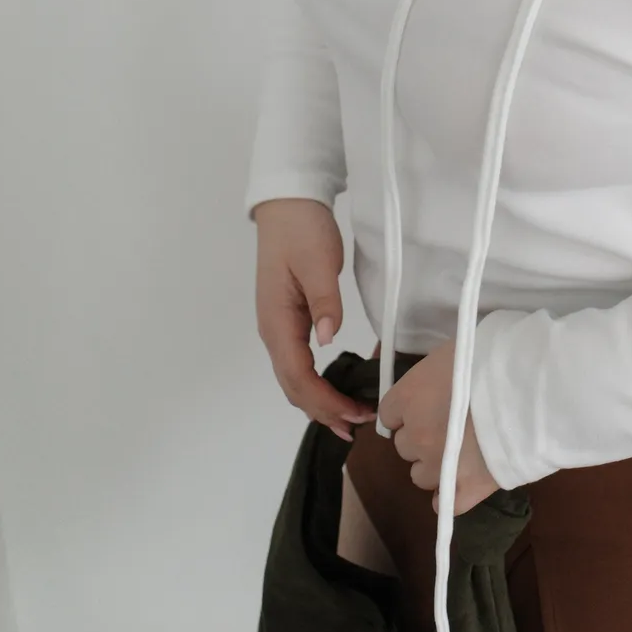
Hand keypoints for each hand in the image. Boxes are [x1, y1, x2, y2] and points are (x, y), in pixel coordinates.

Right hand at [253, 199, 377, 443]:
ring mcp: (278, 326)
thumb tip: (328, 339)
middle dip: (323, 410)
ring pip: (294, 377)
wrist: (288, 205)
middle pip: (293, 386)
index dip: (324, 401)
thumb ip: (324, 300)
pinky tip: (334, 388)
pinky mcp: (289, 319)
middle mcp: (273, 330)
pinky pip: (298, 362)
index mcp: (277, 321)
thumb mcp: (319, 262)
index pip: (297, 376)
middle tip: (358, 425)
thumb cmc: (302, 231)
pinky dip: (315, 383)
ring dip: (318, 401)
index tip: (354, 415)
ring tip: (350, 416)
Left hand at [377, 336, 502, 514]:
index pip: (389, 413)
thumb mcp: (457, 352)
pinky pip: (445, 503)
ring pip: (420, 476)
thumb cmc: (493, 359)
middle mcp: (416, 435)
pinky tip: (463, 482)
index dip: (409, 410)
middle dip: (422, 436)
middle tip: (450, 425)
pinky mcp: (465, 490)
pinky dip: (451, 495)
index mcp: (410, 397)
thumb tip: (441, 382)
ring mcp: (439, 467)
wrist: (529, 390)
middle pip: (404, 445)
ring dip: (435, 465)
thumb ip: (438, 374)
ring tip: (462, 452)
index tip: (427, 404)